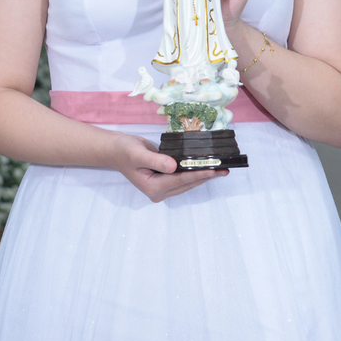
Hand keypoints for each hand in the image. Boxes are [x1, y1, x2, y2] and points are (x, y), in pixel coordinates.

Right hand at [108, 132, 226, 202]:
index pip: (179, 180)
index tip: (213, 170)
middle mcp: (159, 191)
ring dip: (203, 175)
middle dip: (205, 176)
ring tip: (220, 169)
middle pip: (187, 183)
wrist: (116, 150)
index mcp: (152, 187)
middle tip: (224, 169)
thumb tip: (173, 166)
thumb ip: (156, 160)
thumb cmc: (124, 151)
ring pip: (187, 182)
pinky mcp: (165, 179)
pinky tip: (207, 166)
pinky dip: (195, 172)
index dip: (197, 174)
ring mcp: (163, 187)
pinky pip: (183, 177)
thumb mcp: (138, 154)